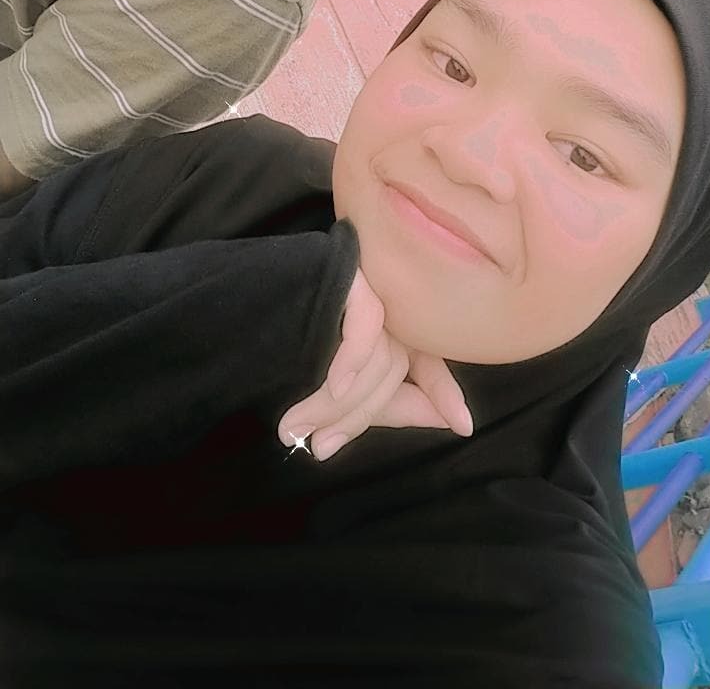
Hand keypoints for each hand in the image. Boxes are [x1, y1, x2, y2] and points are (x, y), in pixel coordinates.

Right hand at [278, 267, 472, 461]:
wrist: (237, 295)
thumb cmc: (284, 339)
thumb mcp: (336, 382)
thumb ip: (382, 403)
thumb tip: (421, 426)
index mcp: (391, 324)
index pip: (425, 360)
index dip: (441, 391)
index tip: (461, 425)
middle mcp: (389, 302)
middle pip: (395, 369)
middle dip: (361, 414)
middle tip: (322, 448)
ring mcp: (374, 284)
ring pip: (379, 356)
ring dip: (338, 402)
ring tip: (297, 428)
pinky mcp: (353, 273)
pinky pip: (368, 324)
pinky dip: (353, 359)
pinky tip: (333, 386)